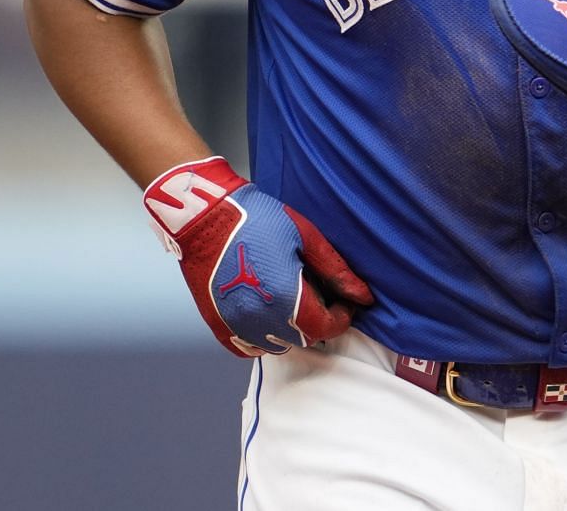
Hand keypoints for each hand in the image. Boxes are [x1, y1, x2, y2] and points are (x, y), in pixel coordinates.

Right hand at [143, 156, 373, 357]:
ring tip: (289, 297)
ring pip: (277, 345)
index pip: (326, 328)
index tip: (344, 301)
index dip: (342, 317)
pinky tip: (265, 308)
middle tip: (317, 292)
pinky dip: (263, 335)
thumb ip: (336, 270)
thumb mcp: (304, 236)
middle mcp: (261, 320)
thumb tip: (364, 296)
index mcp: (286, 298)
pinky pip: (249, 347)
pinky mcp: (217, 327)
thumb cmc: (256, 219)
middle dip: (318, 320)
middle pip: (303, 337)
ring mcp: (236, 327)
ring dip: (291, 329)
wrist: (203, 218)